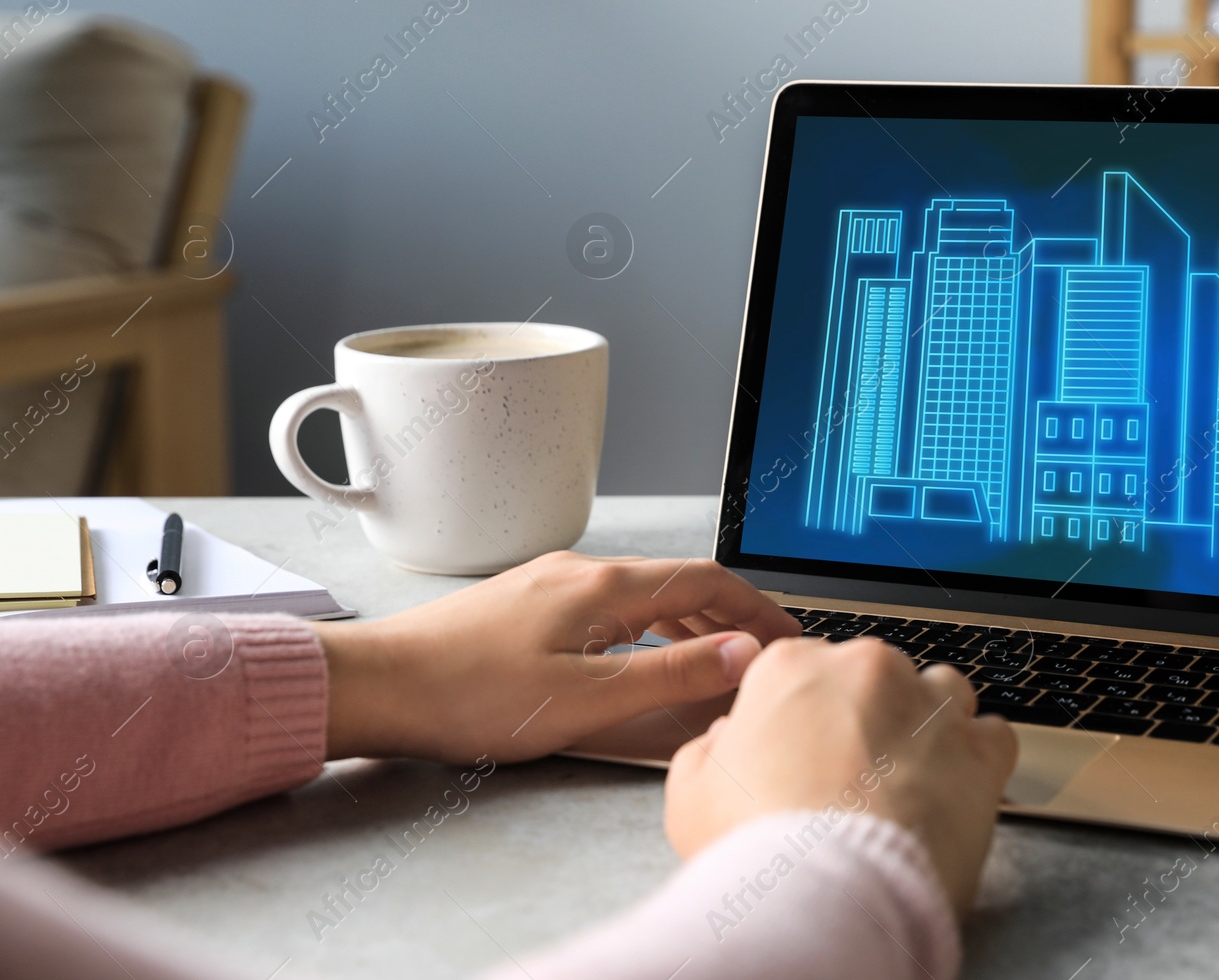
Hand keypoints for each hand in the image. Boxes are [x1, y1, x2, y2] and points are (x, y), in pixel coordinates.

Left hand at [312, 552, 798, 762]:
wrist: (376, 685)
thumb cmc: (467, 697)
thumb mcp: (584, 700)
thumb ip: (670, 676)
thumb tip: (741, 655)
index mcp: (602, 587)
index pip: (707, 580)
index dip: (757, 609)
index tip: (789, 638)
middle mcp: (580, 571)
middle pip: (679, 580)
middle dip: (730, 614)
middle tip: (763, 653)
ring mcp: (550, 582)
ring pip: (643, 592)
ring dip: (689, 619)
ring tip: (717, 658)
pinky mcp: (527, 603)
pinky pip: (609, 604)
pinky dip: (647, 625)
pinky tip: (642, 655)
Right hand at [663, 637, 1017, 913]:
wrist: (826, 896)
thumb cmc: (758, 848)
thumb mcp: (692, 793)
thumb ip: (712, 749)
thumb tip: (728, 741)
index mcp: (791, 667)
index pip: (804, 668)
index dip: (805, 714)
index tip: (807, 750)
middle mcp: (864, 669)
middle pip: (874, 676)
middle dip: (869, 716)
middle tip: (854, 776)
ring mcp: (928, 705)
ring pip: (940, 692)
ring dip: (928, 725)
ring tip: (910, 779)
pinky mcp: (980, 749)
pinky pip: (993, 734)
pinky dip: (979, 759)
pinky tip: (955, 792)